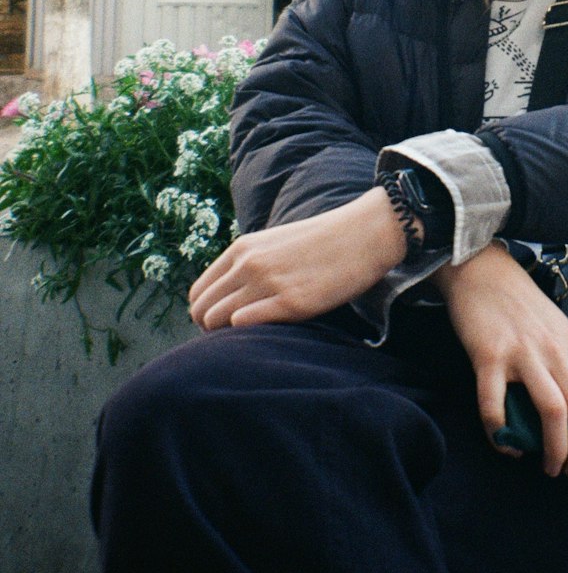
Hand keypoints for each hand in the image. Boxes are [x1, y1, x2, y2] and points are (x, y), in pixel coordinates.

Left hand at [188, 188, 405, 330]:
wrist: (364, 234)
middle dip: (210, 330)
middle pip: (201, 310)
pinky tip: (267, 331)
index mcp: (242, 249)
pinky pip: (243, 324)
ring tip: (252, 337)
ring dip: (226, 335)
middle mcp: (248, 264)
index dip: (204, 313)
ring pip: (216, 319)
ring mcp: (268, 282)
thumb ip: (250, 264)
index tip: (223, 324)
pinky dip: (247, 333)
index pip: (198, 292)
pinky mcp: (291, 302)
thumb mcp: (275, 243)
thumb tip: (232, 295)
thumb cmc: (323, 242)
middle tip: (234, 338)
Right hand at [435, 244, 567, 478]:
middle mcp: (557, 350)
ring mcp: (524, 353)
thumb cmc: (521, 306)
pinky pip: (495, 405)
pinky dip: (500, 434)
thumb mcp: (559, 330)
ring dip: (554, 451)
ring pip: (553, 413)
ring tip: (548, 467)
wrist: (481, 270)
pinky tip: (504, 443)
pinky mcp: (489, 356)